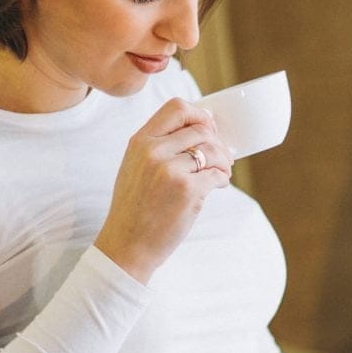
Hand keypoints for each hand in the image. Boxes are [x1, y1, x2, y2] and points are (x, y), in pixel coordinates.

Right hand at [92, 97, 233, 283]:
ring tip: (223, 172)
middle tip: (222, 157)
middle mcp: (153, 151)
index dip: (200, 114)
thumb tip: (198, 129)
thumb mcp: (135, 167)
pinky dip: (223, 179)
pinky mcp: (187, 191)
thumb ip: (158, 146)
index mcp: (140, 142)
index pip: (176, 108)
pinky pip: (217, 174)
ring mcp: (170, 171)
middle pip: (200, 129)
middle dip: (217, 142)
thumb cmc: (135, 208)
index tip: (209, 128)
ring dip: (224, 161)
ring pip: (213, 151)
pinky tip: (218, 185)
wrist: (127, 244)